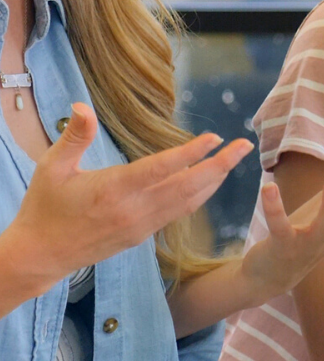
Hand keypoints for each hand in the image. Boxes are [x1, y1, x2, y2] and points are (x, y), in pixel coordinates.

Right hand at [4, 103, 250, 292]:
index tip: (215, 138)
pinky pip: (179, 213)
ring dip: (215, 180)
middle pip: (188, 186)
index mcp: (113, 189)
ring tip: (235, 160)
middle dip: (220, 165)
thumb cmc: (44, 207)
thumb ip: (73, 137)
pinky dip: (199, 196)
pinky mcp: (143, 235)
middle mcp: (134, 209)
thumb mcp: (51, 168)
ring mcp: (141, 225)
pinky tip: (211, 181)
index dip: (191, 153)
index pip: (161, 168)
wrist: (40, 255)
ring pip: (189, 201)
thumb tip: (82, 106)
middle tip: (245, 145)